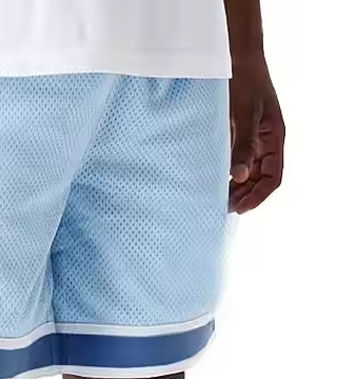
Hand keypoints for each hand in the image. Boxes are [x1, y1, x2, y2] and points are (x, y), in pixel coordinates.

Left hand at [229, 57, 284, 213]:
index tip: (240, 208)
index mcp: (274, 139)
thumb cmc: (245, 83)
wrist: (235, 59)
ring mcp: (252, 139)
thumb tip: (238, 176)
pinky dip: (227, 173)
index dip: (258, 195)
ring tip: (219, 199)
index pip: (273, 177)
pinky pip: (236, 160)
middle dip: (245, 195)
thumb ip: (242, 146)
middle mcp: (265, 142)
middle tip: (224, 208)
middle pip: (260, 179)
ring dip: (236, 187)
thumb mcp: (244, 116)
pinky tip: (214, 180)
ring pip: (248, 172)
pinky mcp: (238, 135)